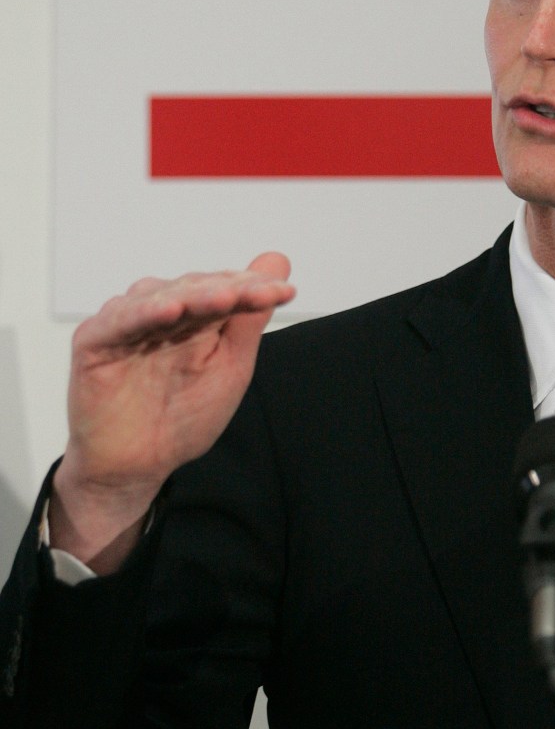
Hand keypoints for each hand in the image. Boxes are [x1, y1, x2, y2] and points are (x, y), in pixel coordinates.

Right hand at [50, 252, 294, 569]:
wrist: (138, 466)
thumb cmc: (183, 417)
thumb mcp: (230, 367)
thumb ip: (250, 317)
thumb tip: (278, 263)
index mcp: (195, 314)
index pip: (227, 289)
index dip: (255, 288)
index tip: (285, 293)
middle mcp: (161, 309)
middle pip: (198, 288)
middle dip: (231, 290)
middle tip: (262, 293)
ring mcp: (128, 321)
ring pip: (162, 295)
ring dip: (195, 295)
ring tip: (224, 298)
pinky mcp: (95, 338)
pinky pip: (121, 320)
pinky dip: (144, 313)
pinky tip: (169, 311)